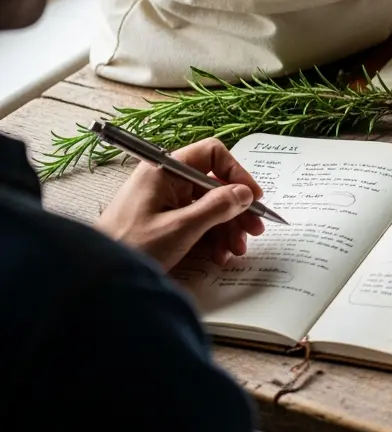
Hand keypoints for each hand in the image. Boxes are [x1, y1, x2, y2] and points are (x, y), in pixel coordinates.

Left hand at [96, 137, 265, 271]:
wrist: (97, 276)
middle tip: (254, 229)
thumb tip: (244, 194)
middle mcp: (166, 181)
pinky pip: (198, 222)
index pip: (211, 155)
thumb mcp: (180, 228)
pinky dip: (213, 238)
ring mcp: (165, 202)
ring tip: (234, 250)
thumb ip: (216, 208)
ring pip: (210, 206)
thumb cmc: (129, 246)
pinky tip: (218, 255)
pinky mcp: (164, 221)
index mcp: (164, 171)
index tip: (252, 197)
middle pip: (214, 184)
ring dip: (228, 228)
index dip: (236, 173)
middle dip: (236, 208)